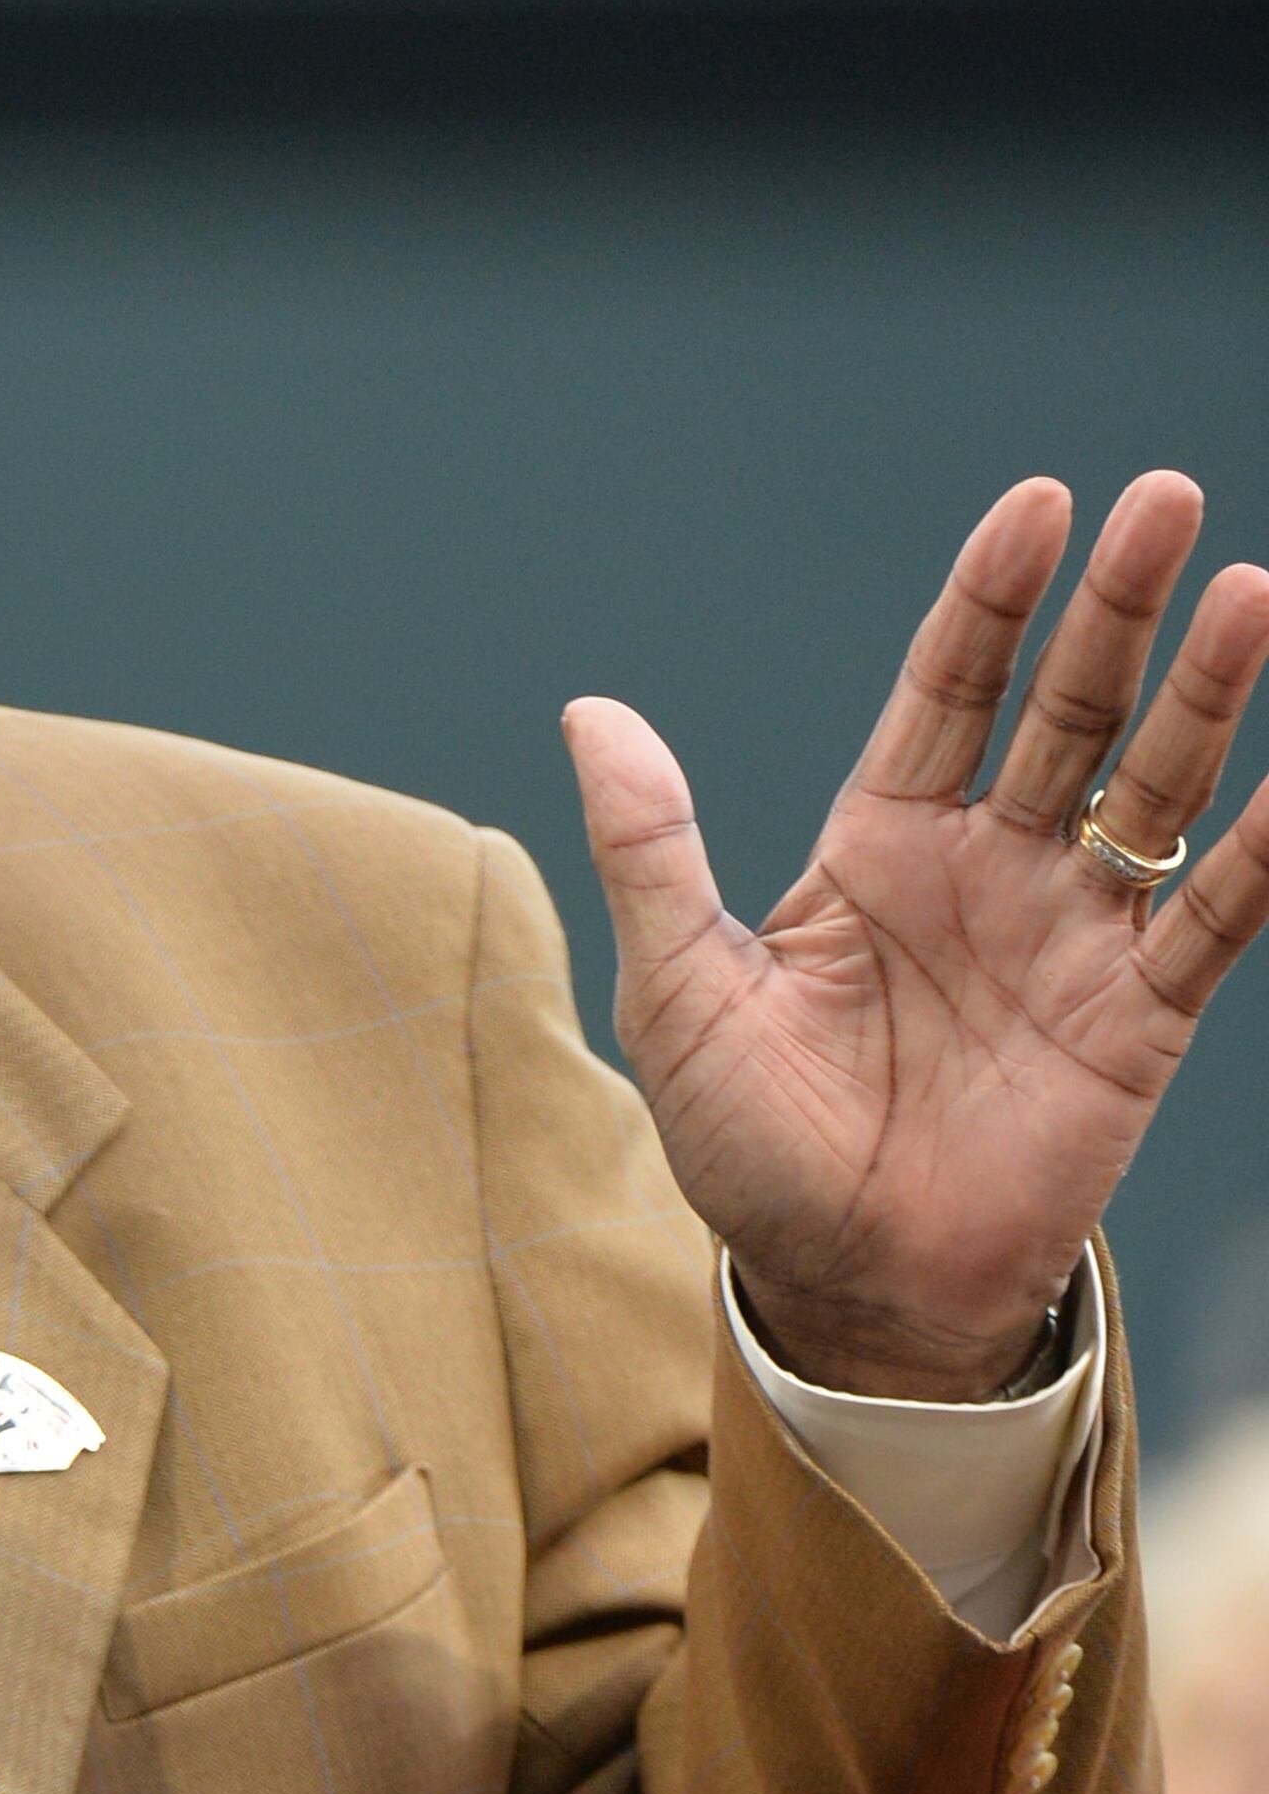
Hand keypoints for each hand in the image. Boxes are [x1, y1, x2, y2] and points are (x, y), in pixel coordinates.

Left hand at [565, 473, 1268, 1396]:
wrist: (842, 1292)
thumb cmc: (752, 1153)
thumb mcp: (680, 996)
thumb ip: (651, 852)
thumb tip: (591, 713)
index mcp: (879, 848)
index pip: (948, 691)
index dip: (993, 600)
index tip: (1037, 506)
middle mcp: (989, 871)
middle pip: (1067, 710)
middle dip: (1116, 608)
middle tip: (1162, 501)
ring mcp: (1072, 937)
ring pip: (1154, 787)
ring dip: (1203, 694)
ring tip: (1250, 592)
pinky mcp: (1138, 1019)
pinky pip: (1217, 917)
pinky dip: (1266, 849)